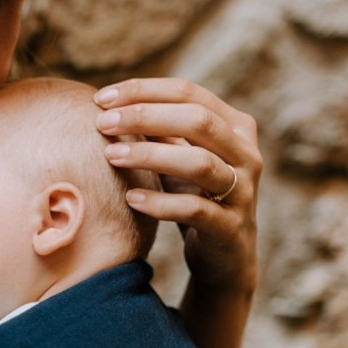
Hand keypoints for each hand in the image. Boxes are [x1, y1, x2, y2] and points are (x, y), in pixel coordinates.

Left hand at [95, 77, 261, 295]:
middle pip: (198, 120)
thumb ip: (158, 130)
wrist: (224, 256)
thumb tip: (111, 102)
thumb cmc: (195, 197)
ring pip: (199, 163)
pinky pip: (195, 209)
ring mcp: (242, 191)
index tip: (102, 98)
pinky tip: (130, 199)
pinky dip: (160, 203)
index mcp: (235, 127)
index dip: (144, 91)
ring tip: (112, 155)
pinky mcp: (230, 227)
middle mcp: (245, 154)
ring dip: (151, 155)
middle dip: (145, 116)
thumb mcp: (178, 158)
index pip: (188, 93)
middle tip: (103, 123)